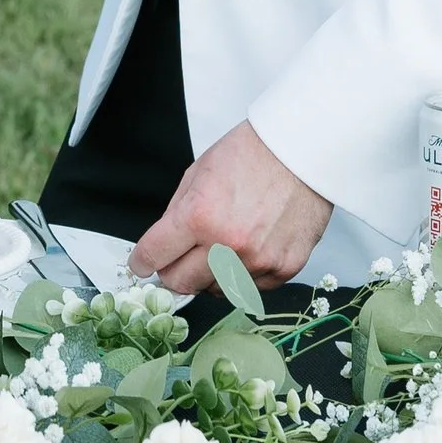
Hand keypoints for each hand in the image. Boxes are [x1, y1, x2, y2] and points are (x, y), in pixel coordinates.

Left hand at [131, 120, 331, 292]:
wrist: (300, 152)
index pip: (155, 255)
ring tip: (221, 245)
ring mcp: (257, 262)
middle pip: (181, 282)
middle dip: (173, 271)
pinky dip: (242, 274)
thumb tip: (160, 247)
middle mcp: (227, 245)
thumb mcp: (197, 173)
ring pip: (215, 290)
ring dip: (210, 274)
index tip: (141, 264)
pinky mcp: (283, 270)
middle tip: (177, 258)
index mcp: (200, 215)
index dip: (142, 261)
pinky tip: (248, 248)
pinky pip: (250, 288)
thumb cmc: (250, 155)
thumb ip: (176, 214)